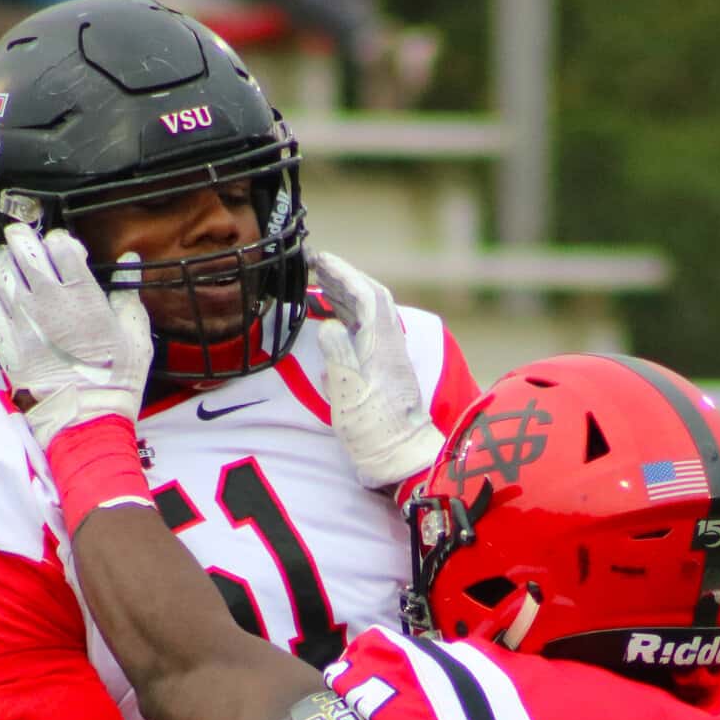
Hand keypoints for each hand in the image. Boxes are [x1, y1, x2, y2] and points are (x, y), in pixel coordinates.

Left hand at [0, 223, 151, 448]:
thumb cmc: (115, 379)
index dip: (61, 241)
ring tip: (8, 260)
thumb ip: (129, 291)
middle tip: (27, 242)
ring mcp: (23, 319)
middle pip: (23, 247)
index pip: (60, 243)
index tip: (65, 250)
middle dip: (24, 237)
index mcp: (84, 295)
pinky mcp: (5, 338)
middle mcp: (49, 301)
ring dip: (3, 256)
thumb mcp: (136, 333)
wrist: (85, 418)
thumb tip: (130, 260)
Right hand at [308, 249, 443, 492]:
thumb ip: (337, 353)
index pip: (366, 294)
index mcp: (383, 344)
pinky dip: (348, 323)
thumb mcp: (348, 392)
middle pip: (370, 300)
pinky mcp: (386, 375)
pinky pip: (367, 336)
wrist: (403, 461)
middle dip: (343, 278)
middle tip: (316, 267)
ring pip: (369, 317)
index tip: (320, 259)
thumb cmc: (376, 431)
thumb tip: (328, 326)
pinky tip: (331, 328)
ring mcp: (389, 360)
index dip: (343, 272)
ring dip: (345, 298)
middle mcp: (390, 346)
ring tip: (320, 287)